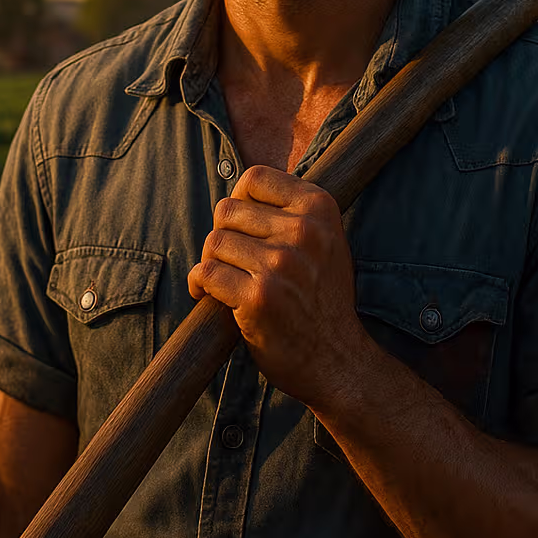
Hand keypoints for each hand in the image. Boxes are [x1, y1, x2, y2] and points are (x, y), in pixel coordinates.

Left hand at [186, 165, 372, 406]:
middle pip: (228, 210)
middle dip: (222, 236)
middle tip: (231, 262)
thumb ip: (292, 213)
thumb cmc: (322, 300)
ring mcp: (281, 264)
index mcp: (320, 208)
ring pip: (213, 242)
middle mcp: (303, 231)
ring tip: (223, 281)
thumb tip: (238, 191)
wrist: (338, 360)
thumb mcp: (326, 242)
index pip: (255, 177)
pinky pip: (206, 273)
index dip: (239, 199)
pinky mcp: (259, 297)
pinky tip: (207, 295)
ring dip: (210, 263)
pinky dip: (199, 284)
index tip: (241, 225)